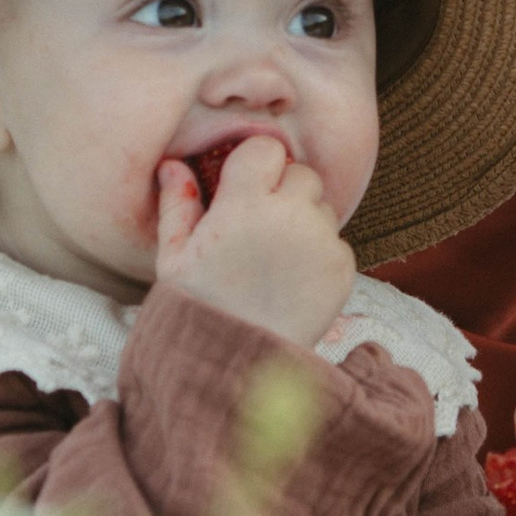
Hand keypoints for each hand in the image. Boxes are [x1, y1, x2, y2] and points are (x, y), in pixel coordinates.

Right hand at [154, 136, 353, 350]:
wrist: (236, 366)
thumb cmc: (198, 309)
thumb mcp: (174, 258)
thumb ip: (177, 204)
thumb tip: (172, 164)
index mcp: (243, 205)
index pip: (267, 149)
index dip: (256, 165)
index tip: (245, 188)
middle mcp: (289, 216)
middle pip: (302, 174)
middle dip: (284, 192)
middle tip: (260, 228)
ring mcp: (321, 242)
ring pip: (322, 208)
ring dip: (305, 222)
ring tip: (274, 260)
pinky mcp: (342, 269)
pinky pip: (337, 242)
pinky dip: (321, 255)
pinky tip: (292, 281)